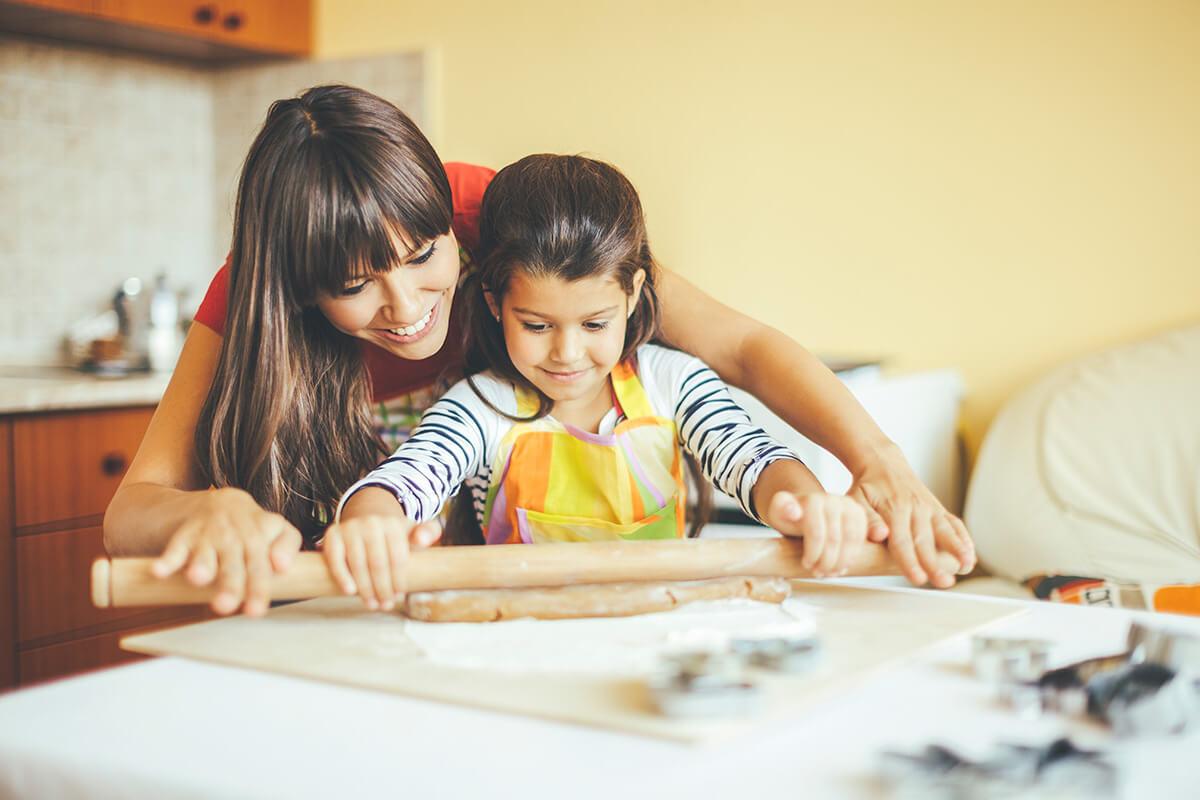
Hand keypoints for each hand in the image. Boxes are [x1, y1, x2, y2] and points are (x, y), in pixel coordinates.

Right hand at [151, 487, 301, 616]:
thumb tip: (283, 567)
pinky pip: (175, 548)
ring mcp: (209, 534)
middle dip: (231, 583)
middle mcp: (237, 532)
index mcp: (262, 530)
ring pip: (206, 552)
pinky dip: (166, 561)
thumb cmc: (252, 528)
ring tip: (198, 579)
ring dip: (201, 565)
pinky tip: (159, 571)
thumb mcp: (275, 530)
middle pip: (236, 559)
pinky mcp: (184, 537)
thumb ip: (286, 546)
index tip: (264, 596)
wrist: (216, 504)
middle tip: (226, 607)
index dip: (267, 575)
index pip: (266, 554)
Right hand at [321, 502, 441, 610]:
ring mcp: (350, 528)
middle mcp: (371, 523)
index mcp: (393, 524)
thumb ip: (428, 532)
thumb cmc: (392, 533)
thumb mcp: (413, 530)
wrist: (366, 515)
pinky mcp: (333, 534)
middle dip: (382, 589)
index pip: (397, 558)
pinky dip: (342, 576)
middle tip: (385, 605)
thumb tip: (422, 540)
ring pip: (358, 564)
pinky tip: (350, 591)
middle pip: (378, 563)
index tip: (399, 596)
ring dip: (365, 588)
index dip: (398, 580)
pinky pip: (335, 558)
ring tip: (372, 604)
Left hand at [765, 491, 868, 577]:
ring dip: (841, 561)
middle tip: (818, 573)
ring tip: (830, 572)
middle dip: (826, 561)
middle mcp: (833, 499)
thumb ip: (781, 507)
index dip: (812, 554)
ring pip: (850, 540)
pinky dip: (852, 555)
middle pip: (834, 539)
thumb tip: (794, 512)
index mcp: (813, 500)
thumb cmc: (790, 515)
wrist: (805, 508)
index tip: (806, 565)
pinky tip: (841, 566)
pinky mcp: (859, 514)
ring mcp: (848, 505)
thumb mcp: (778, 511)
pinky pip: (860, 538)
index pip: (816, 533)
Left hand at [847, 444, 975, 587]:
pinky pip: (954, 523)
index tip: (918, 579)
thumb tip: (880, 535)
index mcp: (893, 509)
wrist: (883, 462)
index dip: (910, 561)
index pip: (901, 541)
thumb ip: (867, 519)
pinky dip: (964, 538)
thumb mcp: (856, 499)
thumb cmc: (867, 487)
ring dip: (957, 550)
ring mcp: (929, 507)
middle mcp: (915, 508)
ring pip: (945, 531)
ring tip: (966, 567)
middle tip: (944, 583)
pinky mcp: (938, 508)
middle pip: (925, 541)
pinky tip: (971, 555)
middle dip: (935, 564)